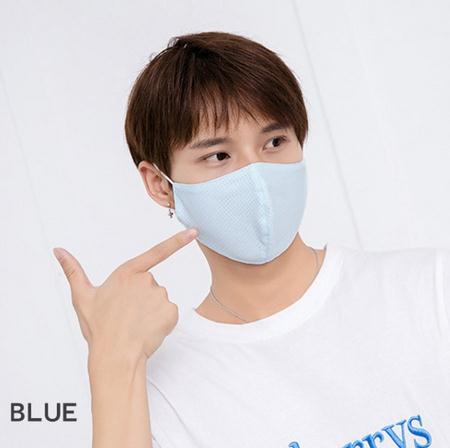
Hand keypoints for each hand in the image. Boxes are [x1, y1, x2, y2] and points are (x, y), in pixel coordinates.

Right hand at [53, 228, 197, 364]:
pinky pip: (168, 313)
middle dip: (141, 298)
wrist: (115, 356)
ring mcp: (160, 296)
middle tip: (126, 315)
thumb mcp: (82, 297)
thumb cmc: (98, 327)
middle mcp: (146, 280)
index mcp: (127, 273)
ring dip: (150, 311)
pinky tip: (147, 330)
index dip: (177, 241)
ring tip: (135, 325)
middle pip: (150, 285)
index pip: (156, 252)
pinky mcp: (171, 311)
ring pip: (159, 300)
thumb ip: (72, 270)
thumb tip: (58, 251)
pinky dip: (161, 322)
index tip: (195, 232)